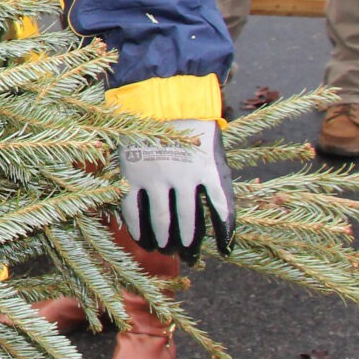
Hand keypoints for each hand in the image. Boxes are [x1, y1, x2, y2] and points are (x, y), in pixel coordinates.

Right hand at [114, 118, 233, 261]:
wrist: (158, 102)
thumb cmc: (193, 129)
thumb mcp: (213, 153)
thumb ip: (217, 182)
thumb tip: (224, 216)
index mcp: (207, 170)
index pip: (221, 208)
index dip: (224, 232)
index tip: (226, 250)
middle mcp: (182, 177)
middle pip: (188, 220)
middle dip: (189, 242)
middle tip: (188, 256)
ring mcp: (155, 176)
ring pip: (161, 218)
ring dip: (164, 239)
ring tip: (166, 250)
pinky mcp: (133, 174)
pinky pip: (133, 208)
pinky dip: (137, 227)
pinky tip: (142, 240)